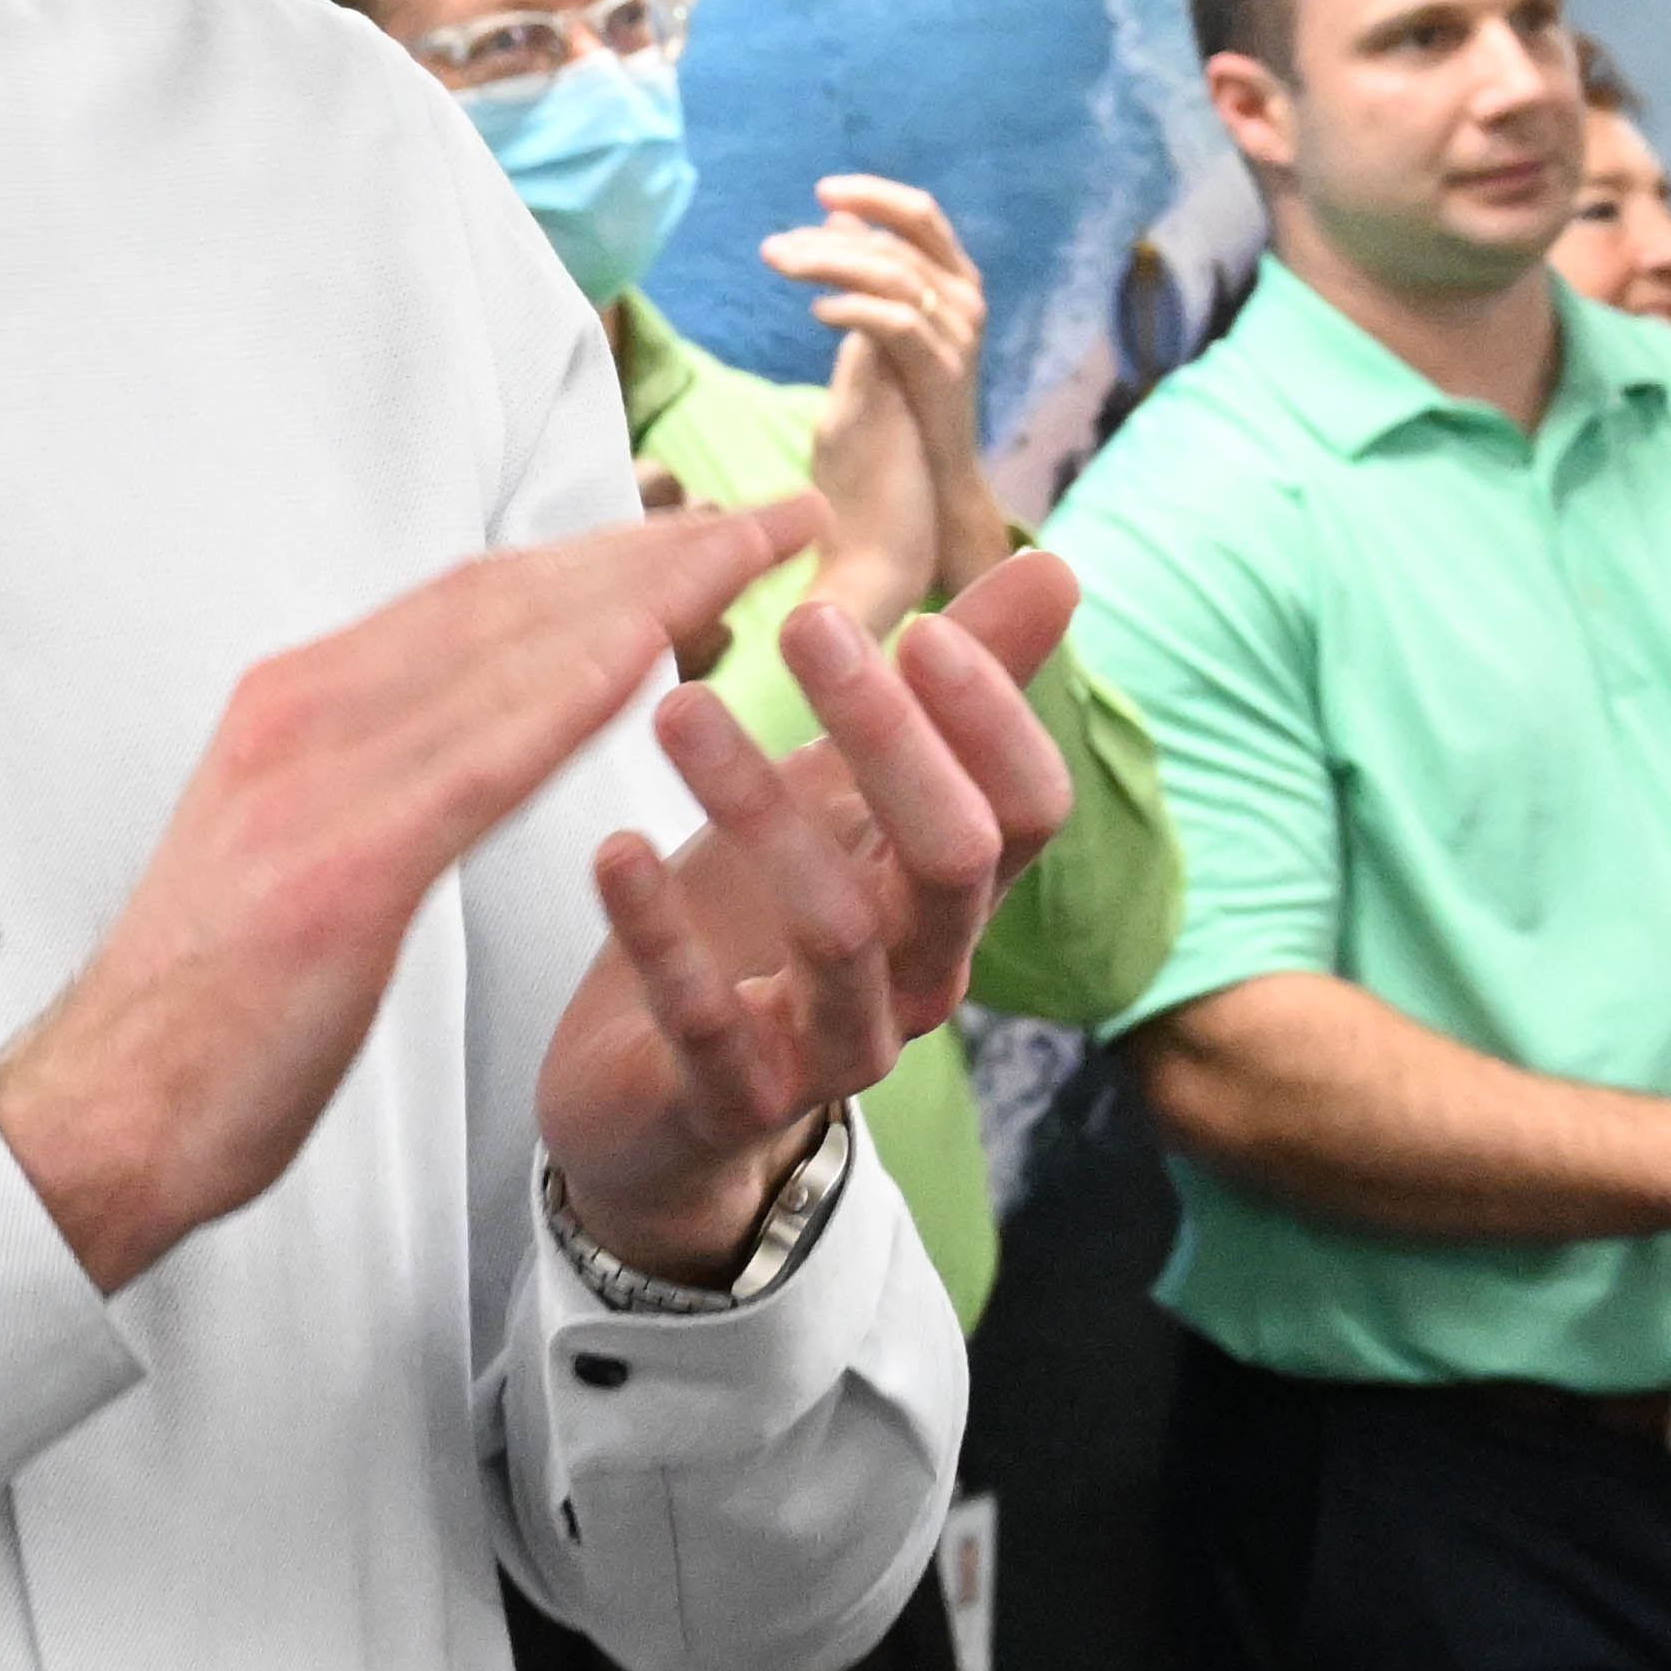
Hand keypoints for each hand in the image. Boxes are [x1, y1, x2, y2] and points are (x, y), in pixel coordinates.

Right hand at [0, 501, 832, 1293]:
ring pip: (506, 652)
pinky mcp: (336, 874)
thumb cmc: (214, 1001)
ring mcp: (313, 785)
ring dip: (647, 589)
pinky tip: (652, 654)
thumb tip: (479, 721)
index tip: (719, 526)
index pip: (482, 595)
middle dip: (657, 543)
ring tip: (763, 552)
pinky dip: (564, 695)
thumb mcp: (298, 845)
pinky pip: (473, 764)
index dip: (610, 549)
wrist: (103, 1115)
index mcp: (299, 703)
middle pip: (511, 595)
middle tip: (785, 514)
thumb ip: (382, 768)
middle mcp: (303, 712)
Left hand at [537, 547, 1081, 1275]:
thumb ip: (945, 693)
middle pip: (953, 859)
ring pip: (835, 929)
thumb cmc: (760, 920)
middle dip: (889, 736)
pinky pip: (708, 1021)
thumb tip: (1058, 567)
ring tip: (675, 708)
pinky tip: (612, 851)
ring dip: (757, 807)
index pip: (1027, 810)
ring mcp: (833, 1047)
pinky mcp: (732, 1100)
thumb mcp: (847, 793)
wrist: (656, 1103)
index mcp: (952, 897)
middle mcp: (918, 975)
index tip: (917, 624)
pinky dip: (661, 935)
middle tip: (805, 625)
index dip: (992, 720)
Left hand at [766, 180, 1014, 608]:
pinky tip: (816, 311)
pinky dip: (851, 310)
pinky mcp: (942, 372)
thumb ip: (870, 272)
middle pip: (895, 243)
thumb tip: (837, 218)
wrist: (937, 482)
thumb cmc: (909, 403)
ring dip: (828, 265)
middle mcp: (965, 299)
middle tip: (775, 248)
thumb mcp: (889, 325)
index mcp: (956, 280)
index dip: (872, 196)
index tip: (820, 191)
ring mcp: (959, 335)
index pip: (920, 215)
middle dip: (830, 239)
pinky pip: (893, 324)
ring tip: (781, 267)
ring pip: (891, 276)